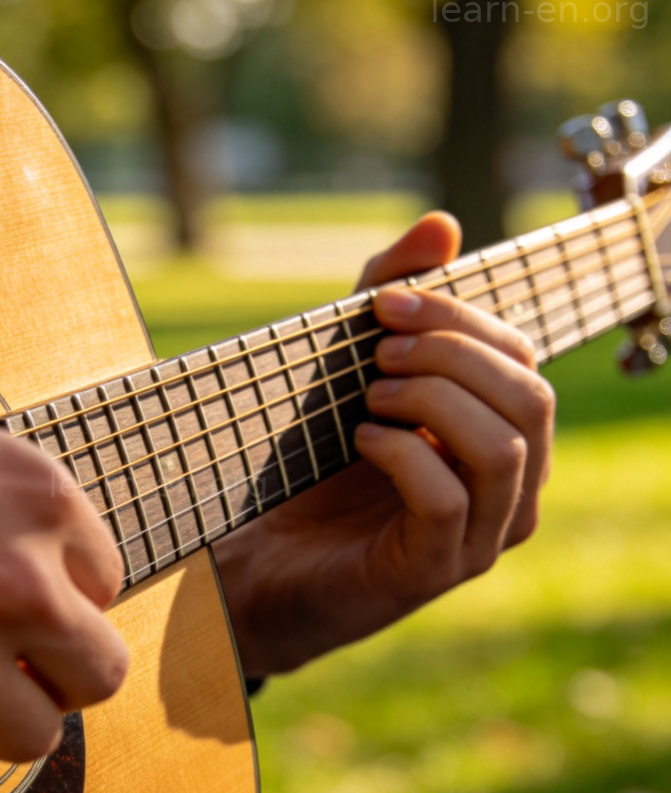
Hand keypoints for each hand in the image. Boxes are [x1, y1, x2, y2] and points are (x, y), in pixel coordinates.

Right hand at [0, 309, 126, 790]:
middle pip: (97, 674)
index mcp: (39, 500)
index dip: (67, 602)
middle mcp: (16, 581)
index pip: (107, 584)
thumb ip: (6, 512)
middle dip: (60, 676)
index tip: (32, 611)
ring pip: (31, 739)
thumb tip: (38, 571)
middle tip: (17, 670)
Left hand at [213, 212, 555, 676]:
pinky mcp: (433, 567)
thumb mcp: (351, 367)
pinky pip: (448, 499)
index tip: (383, 303)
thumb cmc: (316, 464)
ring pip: (504, 449)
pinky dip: (402, 453)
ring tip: (367, 394)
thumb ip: (392, 298)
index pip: (522, 362)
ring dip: (431, 401)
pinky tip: (359, 439)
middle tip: (376, 350)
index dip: (460, 319)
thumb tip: (442, 224)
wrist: (264, 556)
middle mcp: (510, 491)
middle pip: (529, 399)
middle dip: (451, 356)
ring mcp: (479, 537)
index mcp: (502, 438)